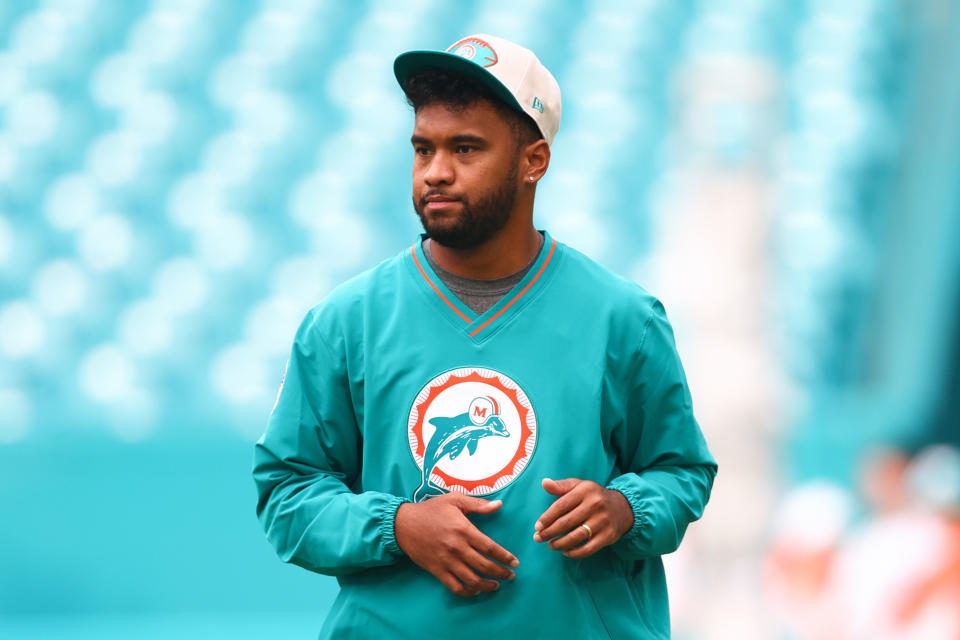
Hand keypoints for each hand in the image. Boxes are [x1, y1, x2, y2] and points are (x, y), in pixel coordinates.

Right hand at [394, 492, 518, 596]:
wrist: (403, 524)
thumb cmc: (431, 510)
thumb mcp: (454, 500)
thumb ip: (478, 504)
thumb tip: (499, 505)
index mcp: (463, 529)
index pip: (490, 547)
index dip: (505, 557)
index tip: (515, 562)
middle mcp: (457, 548)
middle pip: (484, 566)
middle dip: (501, 573)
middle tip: (511, 576)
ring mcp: (446, 561)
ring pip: (472, 580)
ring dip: (487, 585)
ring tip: (497, 585)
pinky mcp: (437, 570)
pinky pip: (455, 586)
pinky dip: (468, 592)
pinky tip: (476, 590)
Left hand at [532, 477, 633, 558]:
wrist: (622, 508)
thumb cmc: (593, 496)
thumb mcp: (579, 486)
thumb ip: (561, 486)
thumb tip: (544, 483)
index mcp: (585, 490)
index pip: (561, 506)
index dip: (547, 518)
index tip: (537, 527)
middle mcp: (595, 505)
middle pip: (566, 522)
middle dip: (549, 533)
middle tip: (538, 538)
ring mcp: (603, 521)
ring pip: (576, 536)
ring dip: (560, 544)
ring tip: (550, 545)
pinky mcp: (608, 535)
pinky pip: (588, 548)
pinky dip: (575, 553)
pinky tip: (566, 552)